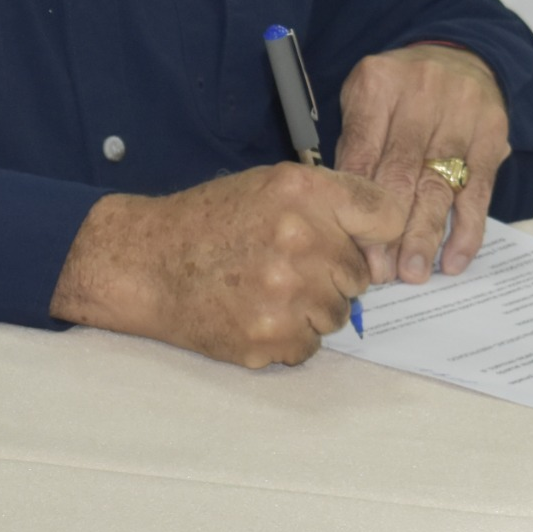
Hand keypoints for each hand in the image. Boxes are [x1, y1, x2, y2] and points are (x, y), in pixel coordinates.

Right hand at [50, 164, 407, 367]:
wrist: (144, 263)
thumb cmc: (208, 223)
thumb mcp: (269, 185)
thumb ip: (332, 202)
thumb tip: (388, 245)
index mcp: (302, 193)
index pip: (387, 216)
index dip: (376, 232)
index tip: (360, 241)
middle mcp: (300, 241)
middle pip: (362, 275)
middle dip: (330, 274)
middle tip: (282, 264)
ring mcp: (286, 295)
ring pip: (337, 315)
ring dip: (308, 307)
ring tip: (262, 288)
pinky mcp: (270, 339)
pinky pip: (308, 346)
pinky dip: (286, 335)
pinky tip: (251, 311)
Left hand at [335, 44, 510, 283]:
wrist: (459, 56)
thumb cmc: (399, 90)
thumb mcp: (365, 99)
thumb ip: (356, 147)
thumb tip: (345, 215)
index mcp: (377, 85)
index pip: (363, 152)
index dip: (358, 204)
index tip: (351, 246)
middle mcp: (421, 97)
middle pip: (401, 173)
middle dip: (390, 228)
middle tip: (382, 271)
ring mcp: (461, 115)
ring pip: (440, 185)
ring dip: (426, 235)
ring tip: (414, 272)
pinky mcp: (493, 136)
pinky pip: (479, 191)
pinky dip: (467, 229)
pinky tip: (454, 259)